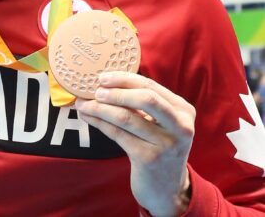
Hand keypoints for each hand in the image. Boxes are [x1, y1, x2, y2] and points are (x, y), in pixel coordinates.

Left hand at [74, 72, 194, 216]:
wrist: (166, 188)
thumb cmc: (157, 146)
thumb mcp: (159, 123)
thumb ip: (142, 102)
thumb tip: (106, 81)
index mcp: (184, 111)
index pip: (151, 86)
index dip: (125, 79)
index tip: (103, 77)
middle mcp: (180, 126)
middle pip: (146, 98)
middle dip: (116, 92)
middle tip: (95, 91)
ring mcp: (166, 144)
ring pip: (126, 117)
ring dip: (100, 108)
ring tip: (83, 103)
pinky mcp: (149, 159)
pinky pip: (118, 134)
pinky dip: (99, 122)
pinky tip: (88, 116)